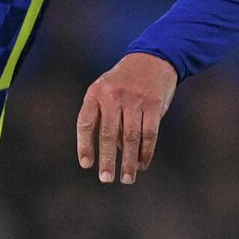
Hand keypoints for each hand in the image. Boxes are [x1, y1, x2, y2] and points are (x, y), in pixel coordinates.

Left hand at [77, 52, 177, 183]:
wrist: (152, 59)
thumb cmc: (124, 82)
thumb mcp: (105, 90)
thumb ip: (103, 116)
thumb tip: (111, 152)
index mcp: (96, 93)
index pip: (85, 122)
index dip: (85, 145)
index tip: (87, 165)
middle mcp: (113, 95)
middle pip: (108, 133)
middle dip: (107, 159)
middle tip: (106, 179)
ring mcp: (135, 99)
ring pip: (130, 137)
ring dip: (128, 161)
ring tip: (126, 178)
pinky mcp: (154, 104)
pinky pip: (149, 134)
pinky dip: (146, 152)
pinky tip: (142, 164)